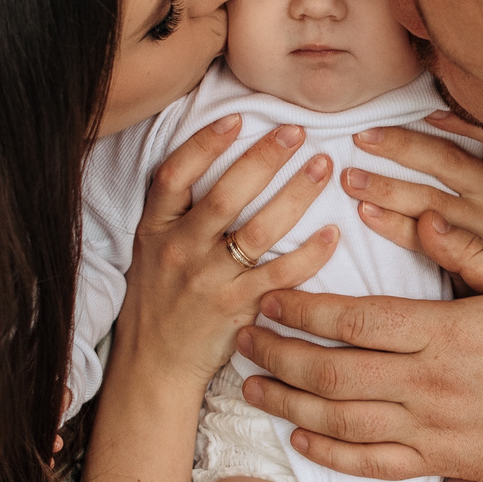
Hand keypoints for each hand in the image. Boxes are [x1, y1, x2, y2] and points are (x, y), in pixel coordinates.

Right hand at [112, 116, 338, 392]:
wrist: (153, 363)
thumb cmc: (159, 298)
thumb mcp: (150, 247)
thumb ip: (176, 210)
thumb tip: (213, 156)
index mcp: (156, 229)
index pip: (174, 176)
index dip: (204, 144)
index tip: (237, 118)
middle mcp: (180, 251)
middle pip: (225, 196)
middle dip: (264, 159)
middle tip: (297, 132)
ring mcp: (210, 281)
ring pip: (259, 231)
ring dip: (295, 195)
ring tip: (322, 167)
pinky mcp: (238, 309)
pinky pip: (281, 275)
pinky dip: (310, 254)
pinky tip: (332, 233)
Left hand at [238, 211, 482, 481]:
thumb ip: (471, 251)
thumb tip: (424, 216)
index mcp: (445, 334)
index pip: (356, 321)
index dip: (304, 310)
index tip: (269, 297)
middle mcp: (428, 384)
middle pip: (333, 370)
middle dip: (278, 353)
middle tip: (242, 337)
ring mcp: (428, 429)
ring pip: (340, 419)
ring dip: (288, 402)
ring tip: (251, 384)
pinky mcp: (435, 462)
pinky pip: (369, 462)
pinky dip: (327, 452)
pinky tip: (298, 438)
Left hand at [340, 109, 482, 259]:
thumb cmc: (481, 206)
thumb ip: (465, 140)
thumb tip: (418, 106)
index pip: (482, 131)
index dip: (449, 118)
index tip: (411, 107)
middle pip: (448, 163)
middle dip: (400, 148)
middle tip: (360, 137)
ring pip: (430, 203)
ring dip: (386, 189)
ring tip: (351, 178)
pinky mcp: (469, 258)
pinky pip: (423, 239)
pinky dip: (393, 225)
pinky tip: (367, 213)